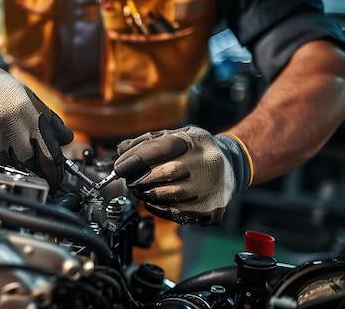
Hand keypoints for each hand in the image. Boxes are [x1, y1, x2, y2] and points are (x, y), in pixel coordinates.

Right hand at [0, 50, 72, 185]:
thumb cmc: (0, 90)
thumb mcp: (30, 99)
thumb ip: (50, 122)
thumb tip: (66, 140)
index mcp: (29, 114)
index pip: (48, 154)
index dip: (53, 170)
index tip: (54, 179)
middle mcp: (9, 124)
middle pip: (24, 162)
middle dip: (20, 157)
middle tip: (11, 140)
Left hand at [113, 126, 251, 225]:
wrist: (231, 167)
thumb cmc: (195, 151)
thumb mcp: (176, 137)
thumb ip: (148, 141)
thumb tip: (122, 151)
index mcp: (197, 141)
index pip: (163, 146)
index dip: (137, 157)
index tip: (120, 166)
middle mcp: (208, 163)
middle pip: (168, 172)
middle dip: (142, 178)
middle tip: (130, 180)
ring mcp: (212, 186)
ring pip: (172, 195)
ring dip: (148, 194)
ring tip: (140, 190)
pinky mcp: (211, 207)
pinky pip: (178, 213)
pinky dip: (159, 209)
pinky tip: (151, 202)